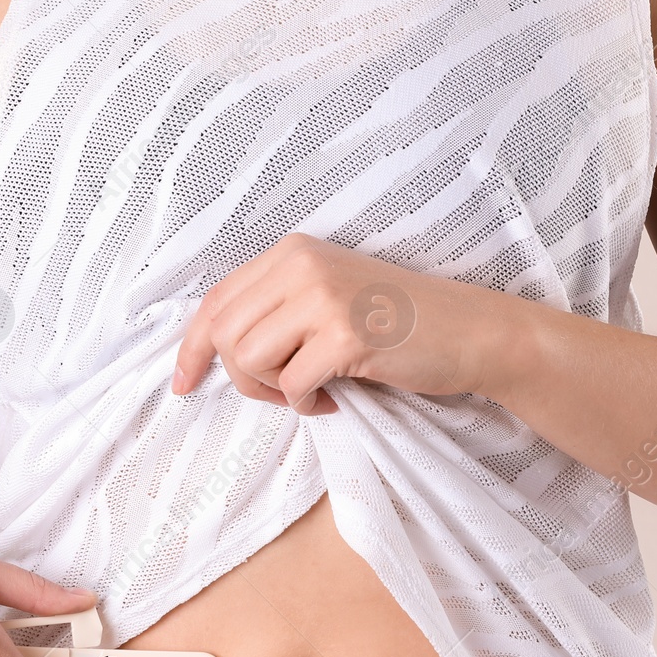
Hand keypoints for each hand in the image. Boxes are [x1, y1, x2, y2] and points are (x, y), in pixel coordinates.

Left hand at [172, 232, 521, 412]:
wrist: (472, 331)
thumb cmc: (398, 324)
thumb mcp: (327, 297)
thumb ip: (277, 310)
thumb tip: (213, 351)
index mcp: (291, 252)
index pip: (216, 301)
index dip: (192, 348)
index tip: (184, 383)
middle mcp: (302, 265)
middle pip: (226, 335)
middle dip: (242, 377)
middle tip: (280, 390)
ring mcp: (324, 298)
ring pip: (249, 360)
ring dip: (272, 391)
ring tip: (308, 391)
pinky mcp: (346, 336)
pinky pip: (291, 385)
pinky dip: (305, 404)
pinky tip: (334, 398)